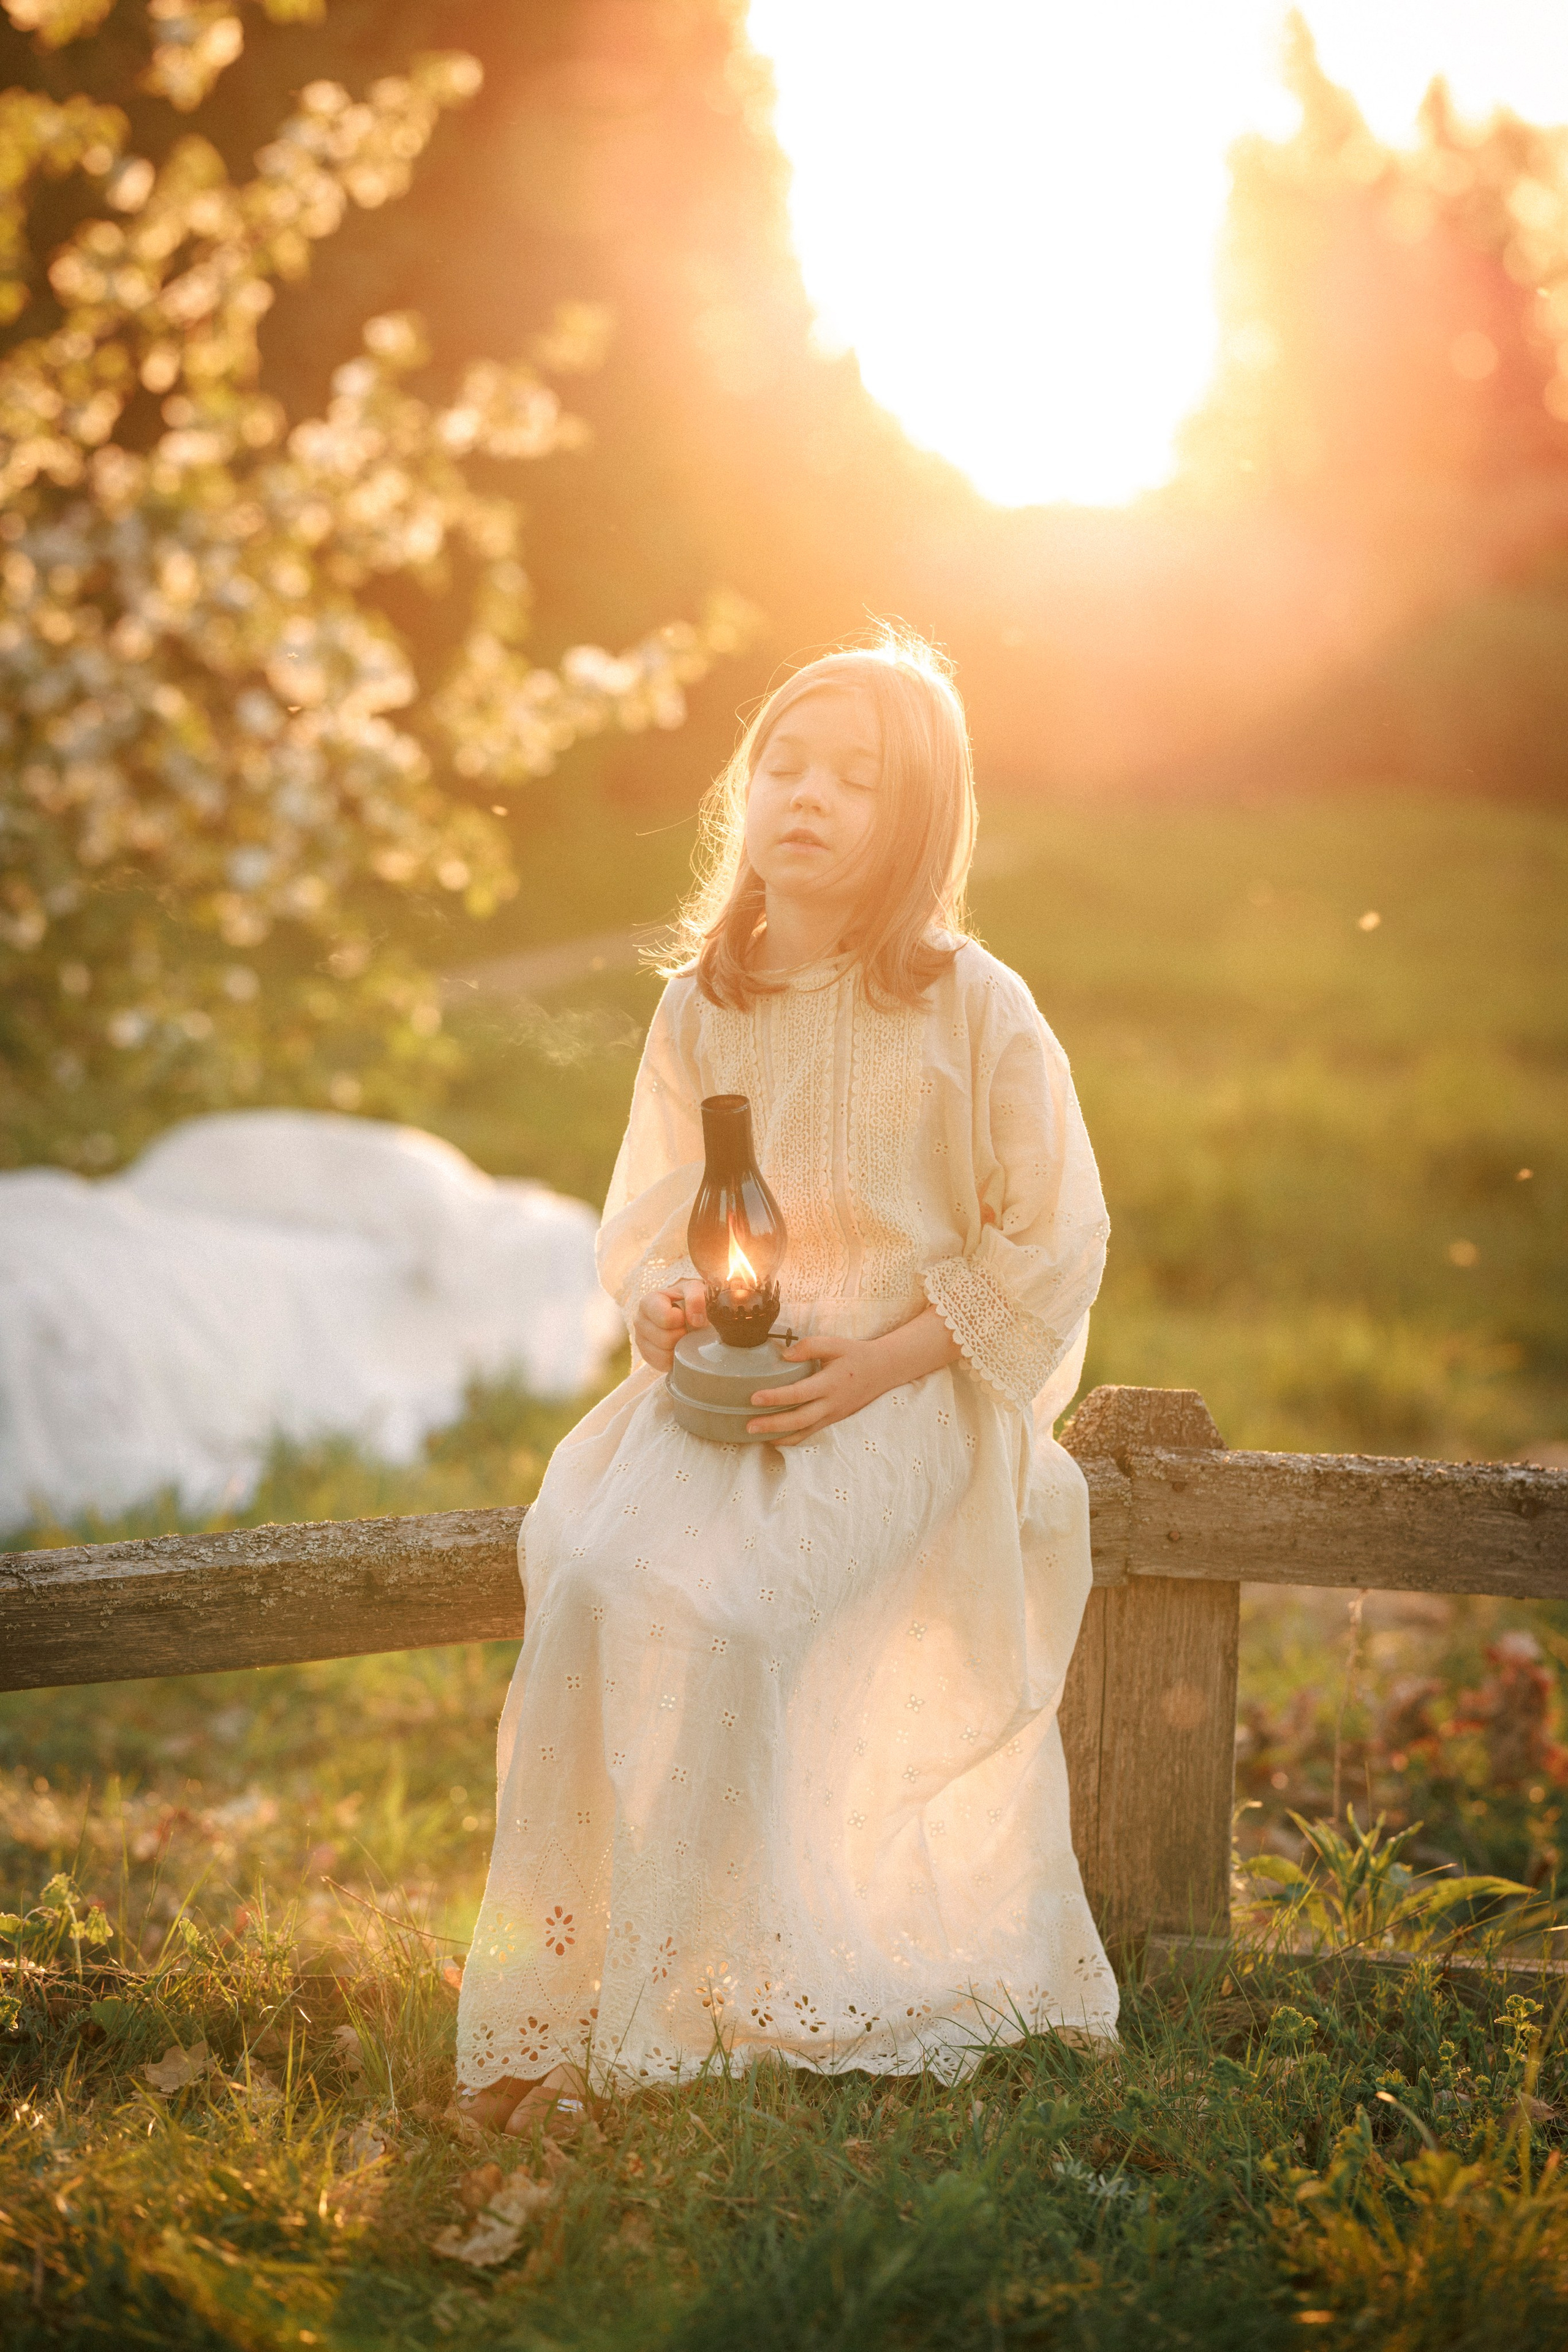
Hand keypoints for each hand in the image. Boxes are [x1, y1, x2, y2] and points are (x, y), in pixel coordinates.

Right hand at [633, 1278, 706, 1372]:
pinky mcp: (646, 1356)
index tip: (685, 1315)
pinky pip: (662, 1365)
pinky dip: (675, 1358)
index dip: (681, 1319)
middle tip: (686, 1328)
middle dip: (682, 1335)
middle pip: (665, 1339)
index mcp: (648, 1302)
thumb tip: (696, 1320)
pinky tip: (678, 1347)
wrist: (687, 1311)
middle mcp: (639, 1321)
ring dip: (679, 1347)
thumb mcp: (695, 1289)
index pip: (665, 1318)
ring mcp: (640, 1340)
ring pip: (664, 1354)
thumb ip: (697, 1298)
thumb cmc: (688, 1299)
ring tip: (682, 1336)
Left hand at [747, 1306, 962, 1445]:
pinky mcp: (832, 1420)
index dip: (776, 1397)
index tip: (754, 1398)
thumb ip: (809, 1346)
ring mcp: (831, 1416)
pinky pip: (809, 1433)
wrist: (882, 1371)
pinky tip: (773, 1438)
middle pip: (798, 1420)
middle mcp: (830, 1404)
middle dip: (772, 1425)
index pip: (798, 1394)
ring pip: (803, 1432)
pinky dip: (791, 1439)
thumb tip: (784, 1355)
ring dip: (778, 1436)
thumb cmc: (855, 1354)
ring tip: (755, 1436)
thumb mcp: (835, 1344)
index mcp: (829, 1383)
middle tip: (749, 1426)